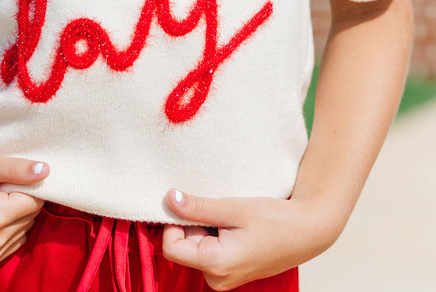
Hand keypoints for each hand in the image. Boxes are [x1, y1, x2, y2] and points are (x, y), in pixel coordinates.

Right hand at [0, 152, 48, 268]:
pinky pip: (15, 241)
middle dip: (20, 198)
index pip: (34, 200)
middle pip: (31, 215)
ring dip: (14, 213)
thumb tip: (45, 171)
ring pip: (25, 228)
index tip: (4, 177)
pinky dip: (8, 226)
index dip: (25, 184)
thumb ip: (15, 168)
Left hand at [162, 189, 336, 290]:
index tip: (191, 204)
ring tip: (231, 219)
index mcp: (215, 264)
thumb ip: (199, 207)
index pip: (171, 247)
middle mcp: (217, 279)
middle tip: (220, 211)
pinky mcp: (230, 272)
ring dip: (206, 228)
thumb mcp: (233, 208)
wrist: (307, 232)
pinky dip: (215, 235)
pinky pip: (209, 251)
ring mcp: (224, 278)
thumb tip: (170, 198)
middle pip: (183, 246)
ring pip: (196, 247)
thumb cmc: (275, 220)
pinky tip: (235, 227)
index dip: (174, 223)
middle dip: (194, 224)